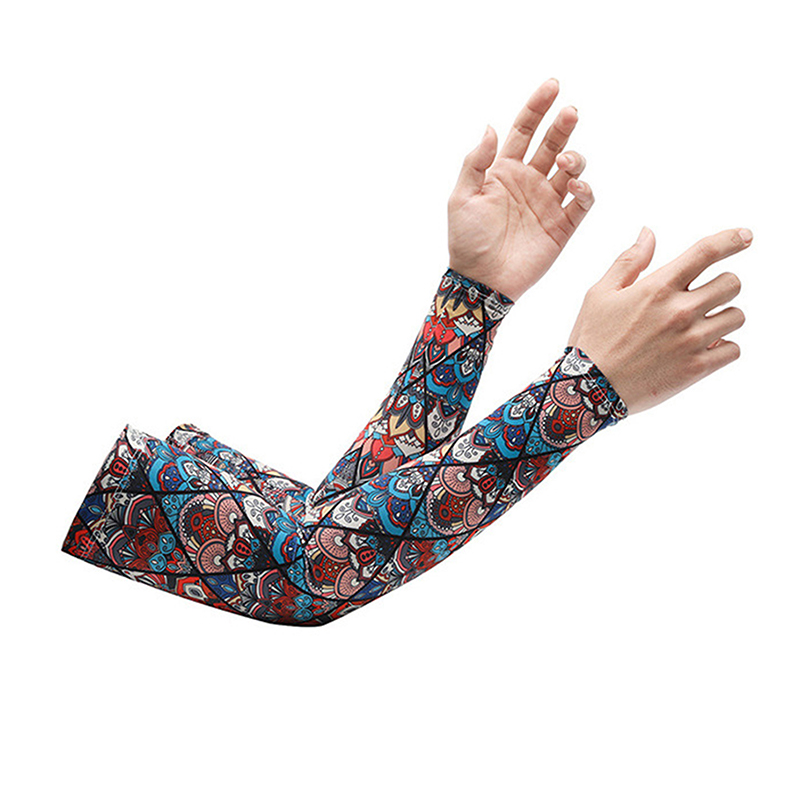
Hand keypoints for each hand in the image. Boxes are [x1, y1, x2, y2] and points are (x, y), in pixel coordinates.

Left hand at [447, 78, 593, 301]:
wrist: (480, 281)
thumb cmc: (466, 240)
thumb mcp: (461, 197)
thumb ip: (476, 162)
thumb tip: (491, 127)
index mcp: (504, 171)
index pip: (524, 130)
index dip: (538, 107)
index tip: (552, 86)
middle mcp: (529, 181)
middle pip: (552, 143)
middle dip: (562, 125)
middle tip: (568, 113)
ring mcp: (547, 202)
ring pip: (572, 168)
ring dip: (575, 158)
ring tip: (567, 162)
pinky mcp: (562, 226)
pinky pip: (582, 202)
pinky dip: (585, 190)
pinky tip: (577, 185)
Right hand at [567, 226, 750, 413]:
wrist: (587, 389)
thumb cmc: (591, 340)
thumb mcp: (600, 294)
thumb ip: (629, 262)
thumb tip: (648, 234)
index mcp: (657, 288)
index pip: (706, 252)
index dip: (732, 239)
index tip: (745, 236)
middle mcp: (679, 311)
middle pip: (732, 283)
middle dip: (723, 286)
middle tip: (705, 298)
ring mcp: (691, 341)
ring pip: (737, 316)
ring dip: (724, 318)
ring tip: (703, 327)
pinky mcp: (696, 368)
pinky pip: (734, 350)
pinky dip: (724, 348)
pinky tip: (703, 349)